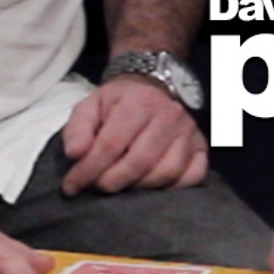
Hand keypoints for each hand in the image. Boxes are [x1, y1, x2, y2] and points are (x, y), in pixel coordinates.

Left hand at [62, 75, 207, 194]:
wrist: (156, 85)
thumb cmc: (120, 102)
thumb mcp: (91, 105)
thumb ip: (78, 129)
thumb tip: (75, 155)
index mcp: (138, 103)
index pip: (110, 145)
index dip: (88, 170)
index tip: (71, 187)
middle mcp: (168, 116)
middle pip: (140, 161)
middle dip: (113, 181)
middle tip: (97, 188)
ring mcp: (189, 132)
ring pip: (167, 172)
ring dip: (141, 188)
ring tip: (122, 188)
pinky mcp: (201, 146)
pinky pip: (194, 175)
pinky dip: (175, 188)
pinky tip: (155, 189)